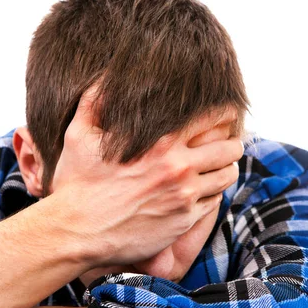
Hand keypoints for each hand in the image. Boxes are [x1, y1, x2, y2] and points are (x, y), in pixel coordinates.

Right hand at [44, 84, 243, 266]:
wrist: (75, 234)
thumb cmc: (76, 184)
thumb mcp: (79, 134)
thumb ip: (94, 100)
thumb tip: (104, 74)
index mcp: (160, 142)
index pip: (212, 118)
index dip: (224, 113)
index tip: (226, 113)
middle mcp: (179, 168)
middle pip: (230, 148)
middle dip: (232, 142)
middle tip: (229, 141)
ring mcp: (184, 197)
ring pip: (228, 176)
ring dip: (228, 168)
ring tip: (223, 165)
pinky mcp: (183, 222)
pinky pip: (214, 202)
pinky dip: (214, 193)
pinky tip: (205, 189)